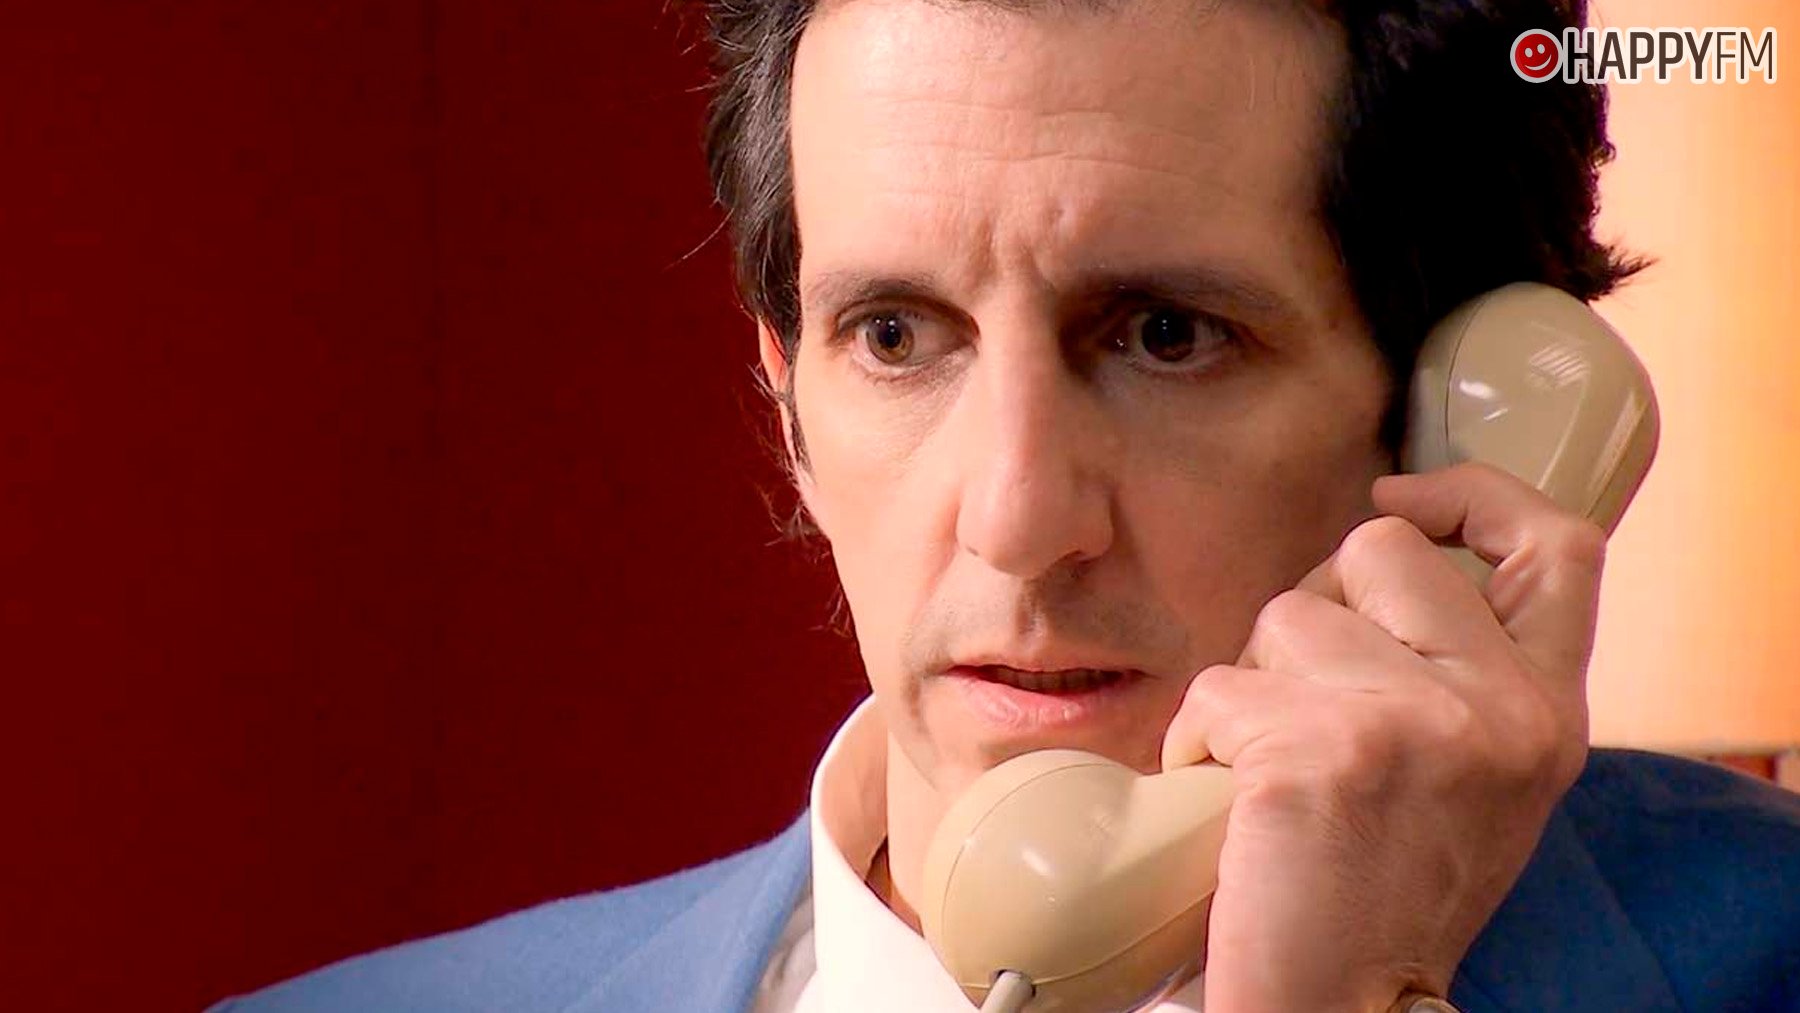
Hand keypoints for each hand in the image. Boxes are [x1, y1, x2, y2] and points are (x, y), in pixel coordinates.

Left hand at [1160, 463, 1601, 1012]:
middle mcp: (1501, 708)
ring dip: (1251, 685)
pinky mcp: (1322, 747)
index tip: (1408, 495)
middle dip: (1316, 604)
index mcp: (1547, 713)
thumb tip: (1376, 562)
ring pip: (1285, 614)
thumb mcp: (1473, 779)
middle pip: (1382, 548)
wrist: (1346, 1008)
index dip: (1478, 496)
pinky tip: (1230, 807)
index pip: (1560, 547)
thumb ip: (1459, 675)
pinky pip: (1218, 689)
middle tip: (1302, 699)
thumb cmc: (1383, 894)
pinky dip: (1198, 745)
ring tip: (1270, 775)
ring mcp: (1416, 721)